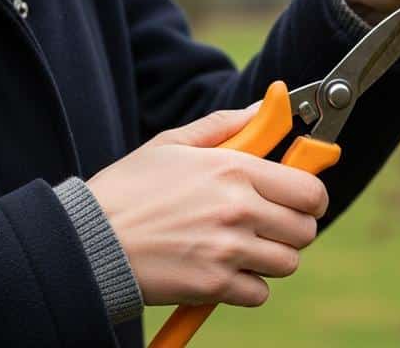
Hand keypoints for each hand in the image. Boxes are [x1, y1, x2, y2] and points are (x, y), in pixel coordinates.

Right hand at [86, 101, 328, 306]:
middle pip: (305, 229)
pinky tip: (224, 271)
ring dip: (272, 259)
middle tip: (269, 226)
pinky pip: (260, 293)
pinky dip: (248, 287)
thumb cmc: (128, 190)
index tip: (302, 201)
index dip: (312, 198)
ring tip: (243, 248)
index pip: (309, 189)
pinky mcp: (213, 285)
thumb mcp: (172, 144)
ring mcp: (228, 249)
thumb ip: (225, 124)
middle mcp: (239, 208)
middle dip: (293, 229)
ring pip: (287, 262)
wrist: (88, 241)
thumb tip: (264, 107)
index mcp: (234, 169)